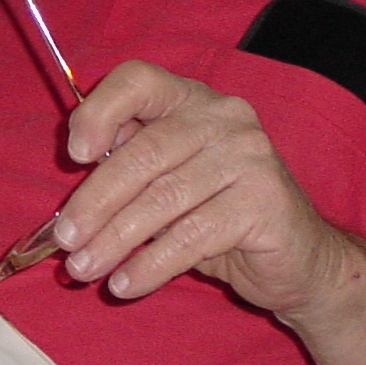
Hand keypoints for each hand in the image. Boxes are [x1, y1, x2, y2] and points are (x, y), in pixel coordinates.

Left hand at [52, 60, 352, 315]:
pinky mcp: (264, 201)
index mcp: (193, 100)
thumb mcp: (168, 188)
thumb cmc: (220, 220)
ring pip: (163, 199)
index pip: (139, 80)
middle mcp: (224, 117)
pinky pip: (191, 236)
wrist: (300, 260)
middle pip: (143, 152)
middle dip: (95, 201)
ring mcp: (249, 156)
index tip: (74, 155)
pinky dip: (151, 264)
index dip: (99, 111)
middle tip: (66, 242)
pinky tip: (126, 284)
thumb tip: (67, 206)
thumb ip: (127, 174)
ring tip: (84, 270)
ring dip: (115, 240)